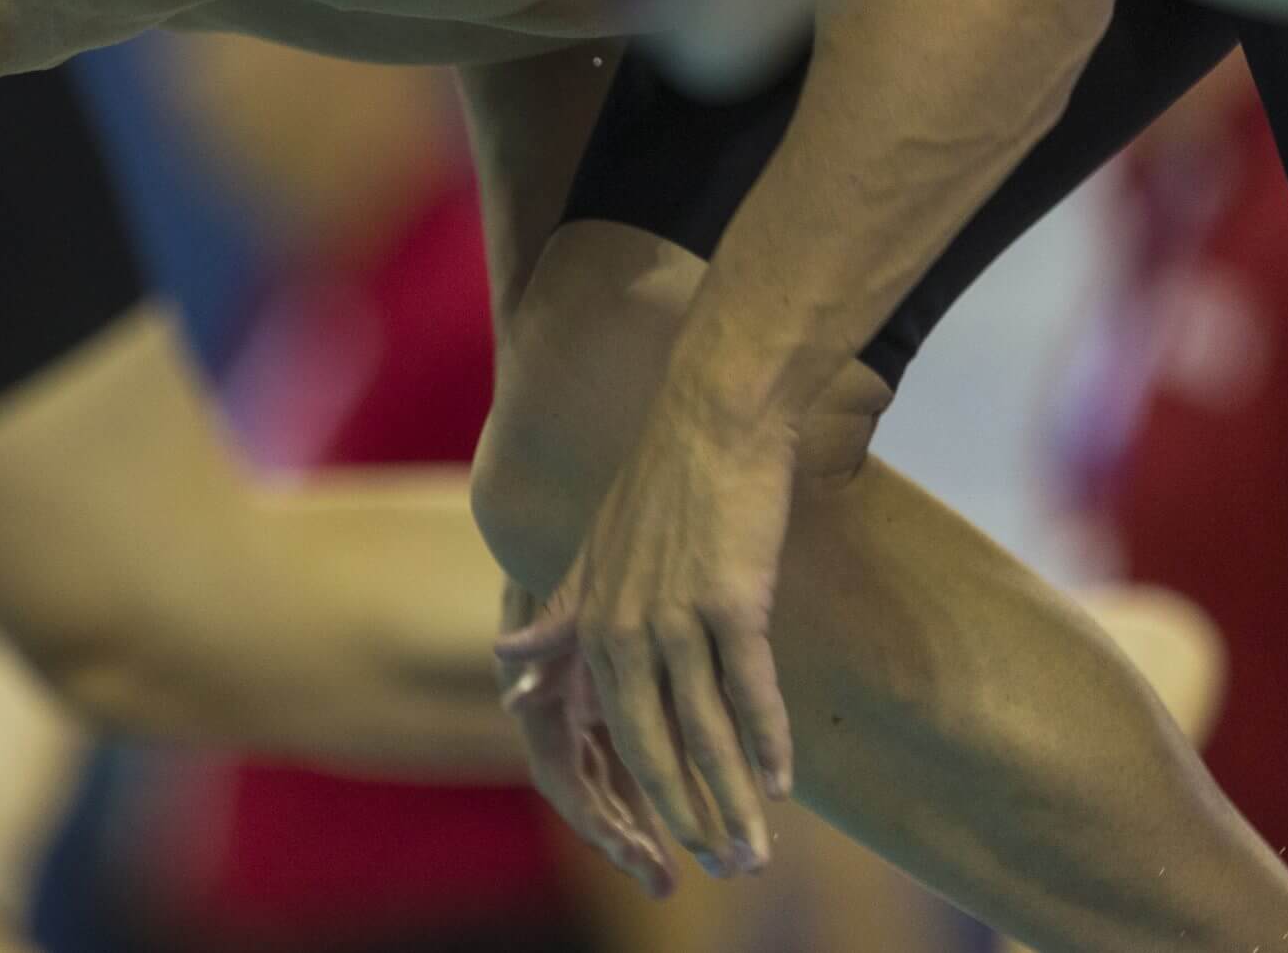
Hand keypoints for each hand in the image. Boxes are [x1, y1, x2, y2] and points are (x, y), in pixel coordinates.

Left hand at [501, 397, 797, 881]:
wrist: (714, 418)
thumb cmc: (662, 486)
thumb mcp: (593, 556)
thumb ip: (556, 620)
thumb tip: (505, 674)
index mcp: (595, 622)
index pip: (616, 733)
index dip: (647, 793)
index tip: (670, 842)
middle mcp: (627, 628)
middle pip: (658, 747)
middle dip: (692, 817)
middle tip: (725, 870)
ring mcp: (678, 616)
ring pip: (707, 732)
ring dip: (737, 801)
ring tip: (758, 852)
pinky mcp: (732, 599)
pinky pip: (751, 690)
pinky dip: (767, 740)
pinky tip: (782, 782)